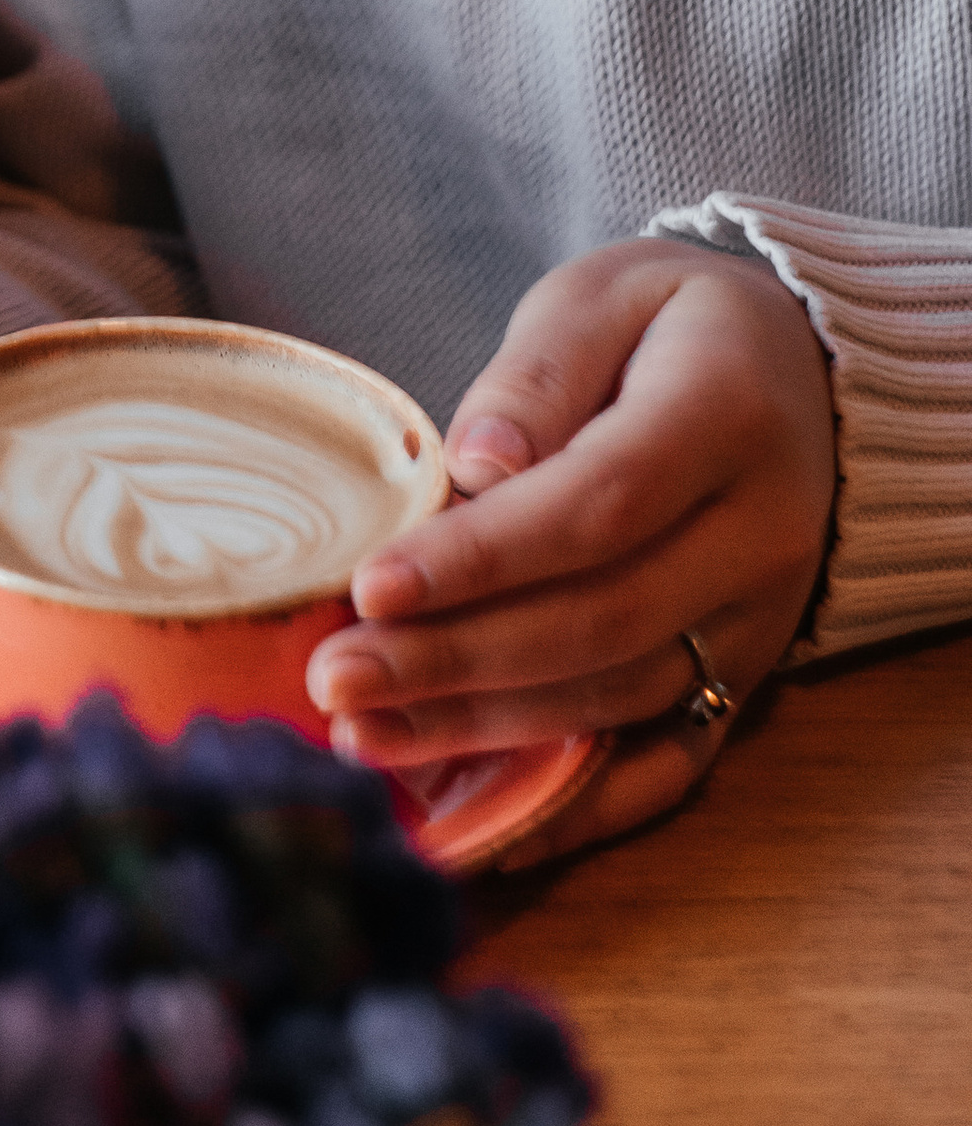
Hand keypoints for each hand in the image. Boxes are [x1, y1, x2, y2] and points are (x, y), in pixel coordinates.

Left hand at [303, 240, 835, 850]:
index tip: (369, 587)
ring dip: (488, 731)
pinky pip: (667, 764)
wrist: (791, 370)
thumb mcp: (597, 298)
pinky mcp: (746, 679)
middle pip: (600, 622)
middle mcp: (761, 538)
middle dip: (455, 662)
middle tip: (335, 680)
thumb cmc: (667, 322)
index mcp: (726, 420)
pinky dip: (574, 808)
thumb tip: (475, 469)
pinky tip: (475, 827)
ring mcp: (761, 623)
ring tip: (364, 736)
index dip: (479, 559)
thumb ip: (536, 379)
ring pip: (619, 699)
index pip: (595, 509)